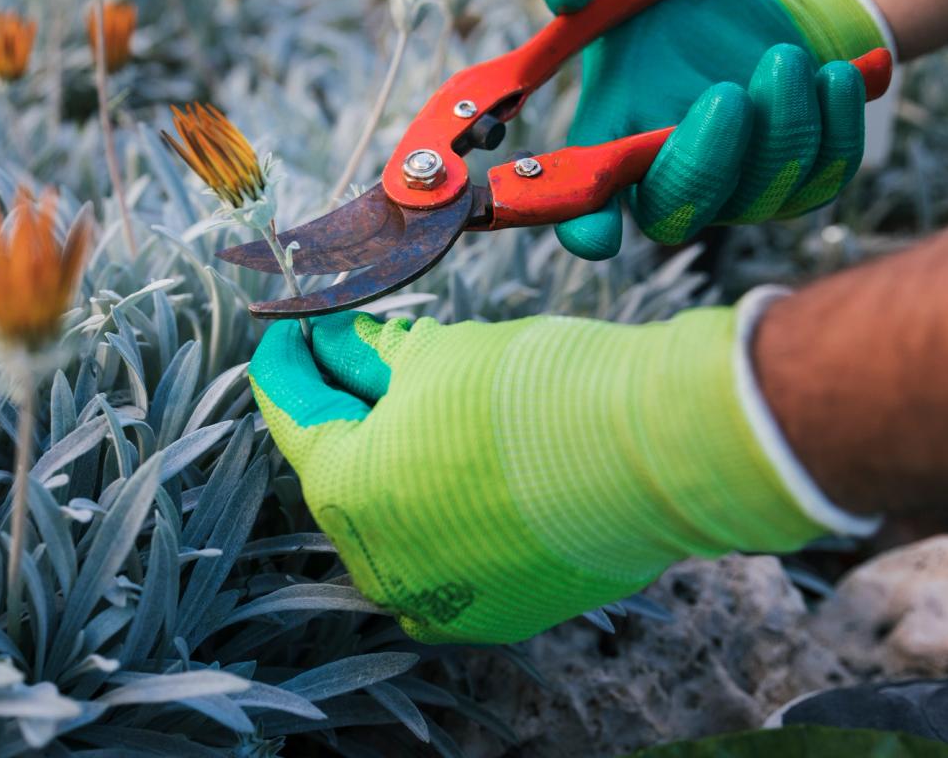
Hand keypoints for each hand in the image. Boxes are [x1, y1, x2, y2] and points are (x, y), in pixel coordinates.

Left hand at [249, 308, 829, 643]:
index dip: (290, 364)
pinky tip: (460, 463)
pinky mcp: (498, 614)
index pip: (293, 415)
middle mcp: (379, 563)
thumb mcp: (435, 353)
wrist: (657, 453)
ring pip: (394, 517)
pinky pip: (445, 555)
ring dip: (395, 459)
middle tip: (350, 353)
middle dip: (346, 408)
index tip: (293, 333)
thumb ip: (367, 354)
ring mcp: (439, 599)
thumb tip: (335, 343)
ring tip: (416, 401)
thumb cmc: (536, 393)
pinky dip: (442, 508)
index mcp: (345, 491)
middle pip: (342, 470)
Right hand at [535, 0, 885, 259]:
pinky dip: (833, 125)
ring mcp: (739, 194)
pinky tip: (832, 73)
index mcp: (610, 150)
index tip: (596, 230)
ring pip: (763, 195)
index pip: (587, 213)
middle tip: (728, 90)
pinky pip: (825, 176)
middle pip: (678, 214)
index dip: (587, 230)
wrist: (757, 13)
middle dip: (705, 160)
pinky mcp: (802, 183)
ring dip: (780, 125)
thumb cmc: (672, 9)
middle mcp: (669, 185)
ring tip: (785, 55)